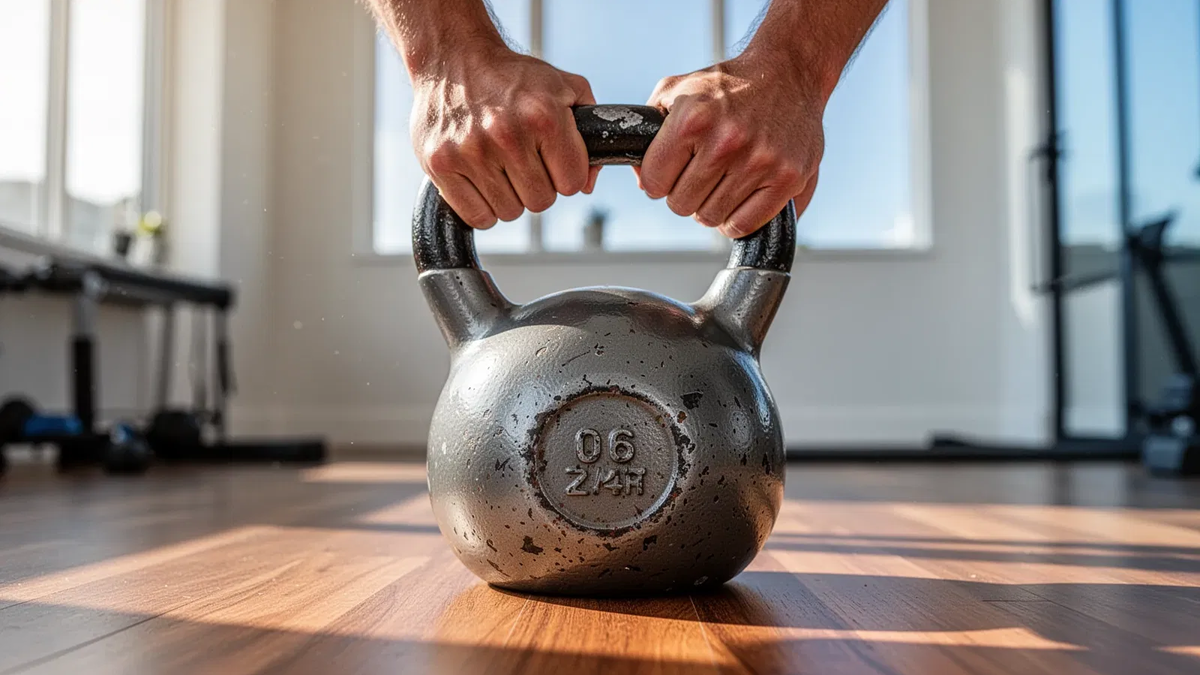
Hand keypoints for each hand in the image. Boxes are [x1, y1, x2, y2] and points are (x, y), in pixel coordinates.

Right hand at [411, 44, 599, 227]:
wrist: (453, 59)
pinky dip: (482, 207)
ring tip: (499, 165)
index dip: (566, 174)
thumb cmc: (512, 78)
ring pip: (509, 212)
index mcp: (545, 117)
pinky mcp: (440, 165)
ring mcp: (471, 152)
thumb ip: (591, 131)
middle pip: (541, 202)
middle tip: (522, 161)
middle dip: (537, 185)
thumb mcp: (564, 88)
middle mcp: (507, 134)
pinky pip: (477, 217)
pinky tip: (480, 178)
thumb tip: (587, 185)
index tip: (551, 160)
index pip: (572, 184)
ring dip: (509, 196)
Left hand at [639, 53, 824, 237]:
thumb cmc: (729, 86)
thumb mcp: (677, 91)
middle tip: (701, 173)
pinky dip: (736, 219)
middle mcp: (726, 141)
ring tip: (723, 180)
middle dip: (685, 192)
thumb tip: (643, 182)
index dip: (658, 179)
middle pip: (681, 205)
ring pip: (711, 218)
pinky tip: (739, 196)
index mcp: (694, 119)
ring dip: (711, 205)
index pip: (654, 183)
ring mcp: (760, 161)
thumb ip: (649, 132)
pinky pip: (744, 225)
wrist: (788, 73)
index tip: (672, 170)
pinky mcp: (788, 178)